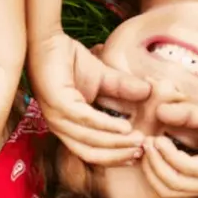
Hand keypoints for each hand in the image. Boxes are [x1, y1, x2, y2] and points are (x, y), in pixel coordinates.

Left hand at [28, 32, 149, 165]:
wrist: (48, 40)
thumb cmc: (69, 60)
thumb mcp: (103, 77)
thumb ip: (123, 88)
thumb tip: (149, 92)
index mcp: (69, 126)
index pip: (92, 151)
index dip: (115, 157)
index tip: (138, 155)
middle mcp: (60, 126)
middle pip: (90, 153)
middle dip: (118, 155)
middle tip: (142, 150)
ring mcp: (57, 116)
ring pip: (89, 139)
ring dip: (116, 143)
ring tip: (138, 140)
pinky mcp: (57, 102)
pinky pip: (85, 119)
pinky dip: (106, 125)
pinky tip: (125, 127)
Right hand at [141, 103, 197, 197]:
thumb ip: (183, 117)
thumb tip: (157, 111)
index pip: (166, 184)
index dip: (148, 167)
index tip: (140, 143)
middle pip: (165, 189)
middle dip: (148, 168)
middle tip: (141, 143)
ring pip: (173, 183)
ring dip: (155, 162)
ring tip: (150, 141)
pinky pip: (188, 169)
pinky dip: (170, 156)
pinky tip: (163, 139)